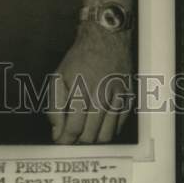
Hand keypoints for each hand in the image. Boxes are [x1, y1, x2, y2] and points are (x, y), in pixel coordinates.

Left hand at [47, 25, 133, 143]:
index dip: (65, 140)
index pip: (73, 128)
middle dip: (77, 142)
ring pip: (106, 136)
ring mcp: (117, 101)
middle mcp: (101, 98)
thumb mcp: (58, 76)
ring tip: (83, 136)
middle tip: (71, 140)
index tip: (60, 143)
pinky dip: (107, 132)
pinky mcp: (128, 101)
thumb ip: (55, 105)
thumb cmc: (79, 59)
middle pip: (90, 136)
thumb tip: (56, 131)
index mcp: (80, 91)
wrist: (106, 40)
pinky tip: (99, 127)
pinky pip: (118, 127)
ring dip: (93, 140)